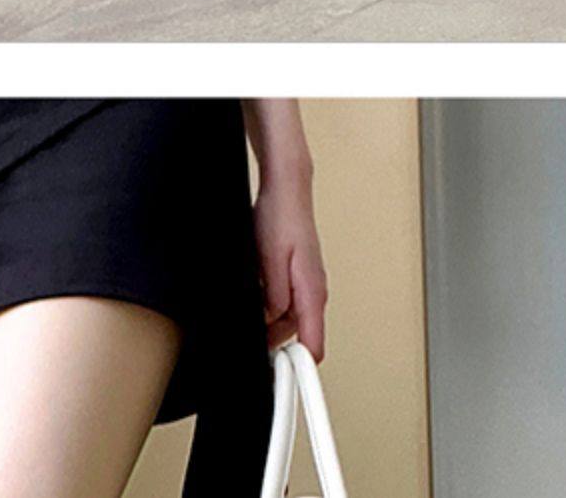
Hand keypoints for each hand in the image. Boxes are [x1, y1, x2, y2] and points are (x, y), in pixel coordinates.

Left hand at [254, 164, 328, 360]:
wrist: (287, 188)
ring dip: (266, 318)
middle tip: (251, 333)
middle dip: (271, 339)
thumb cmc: (282, 216)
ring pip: (285, 320)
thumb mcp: (269, 260)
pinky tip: (255, 288)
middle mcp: (313, 293)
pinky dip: (266, 302)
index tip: (281, 377)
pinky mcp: (297, 277)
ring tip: (252, 298)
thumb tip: (268, 323)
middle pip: (294, 338)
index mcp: (312, 293)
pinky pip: (281, 303)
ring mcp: (306, 285)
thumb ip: (272, 297)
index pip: (314, 347)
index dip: (298, 368)